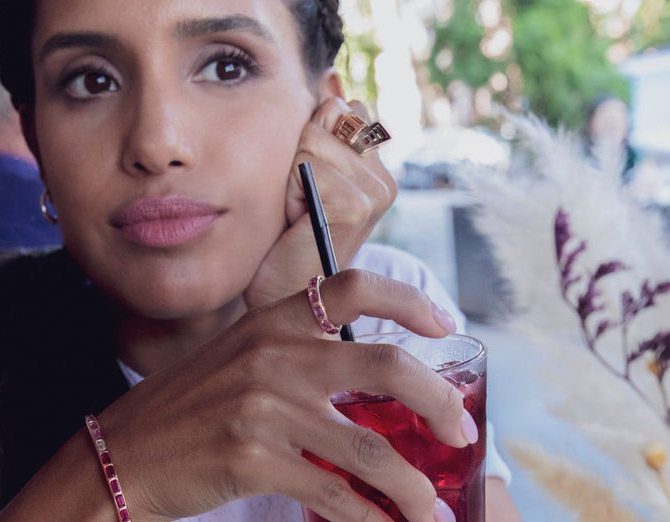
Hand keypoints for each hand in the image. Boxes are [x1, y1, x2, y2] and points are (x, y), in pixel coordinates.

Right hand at [97, 270, 474, 521]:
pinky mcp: (254, 461)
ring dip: (413, 489)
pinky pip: (332, 494)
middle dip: (440, 406)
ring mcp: (265, 409)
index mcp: (274, 321)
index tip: (445, 327)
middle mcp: (275, 356)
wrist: (125, 458)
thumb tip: (374, 379)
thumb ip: (297, 353)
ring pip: (369, 450)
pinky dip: (369, 520)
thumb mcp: (238, 357)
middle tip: (463, 438)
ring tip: (436, 515)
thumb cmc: (187, 412)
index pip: (354, 286)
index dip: (409, 301)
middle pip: (387, 368)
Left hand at [244, 98, 397, 309]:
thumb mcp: (305, 174)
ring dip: (292, 174)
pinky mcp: (356, 204)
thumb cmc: (288, 241)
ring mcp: (375, 192)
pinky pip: (306, 164)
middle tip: (301, 202)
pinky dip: (290, 190)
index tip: (308, 187)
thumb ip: (323, 128)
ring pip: (314, 139)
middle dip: (302, 151)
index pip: (344, 107)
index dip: (311, 138)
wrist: (284, 297)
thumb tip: (331, 76)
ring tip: (297, 213)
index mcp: (377, 170)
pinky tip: (296, 221)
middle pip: (331, 115)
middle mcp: (384, 179)